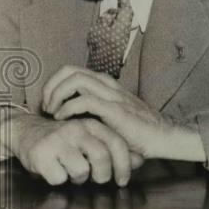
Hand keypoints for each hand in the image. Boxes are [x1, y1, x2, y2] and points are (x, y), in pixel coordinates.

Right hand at [7, 113, 143, 186]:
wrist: (25, 132)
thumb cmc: (63, 140)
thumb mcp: (89, 139)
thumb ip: (113, 149)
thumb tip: (139, 160)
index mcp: (90, 124)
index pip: (117, 144)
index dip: (124, 166)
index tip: (122, 180)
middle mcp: (75, 129)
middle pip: (101, 158)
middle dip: (102, 175)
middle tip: (95, 178)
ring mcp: (57, 140)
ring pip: (81, 171)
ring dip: (77, 178)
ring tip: (70, 170)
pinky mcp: (41, 153)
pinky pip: (59, 178)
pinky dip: (58, 179)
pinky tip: (53, 169)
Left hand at [41, 65, 204, 161]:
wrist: (163, 137)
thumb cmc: (135, 129)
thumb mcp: (109, 114)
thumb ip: (92, 108)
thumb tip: (65, 113)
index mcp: (104, 83)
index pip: (71, 70)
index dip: (54, 83)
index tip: (47, 103)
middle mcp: (107, 84)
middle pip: (69, 71)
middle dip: (51, 87)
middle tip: (46, 107)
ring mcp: (112, 95)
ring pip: (75, 80)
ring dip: (57, 95)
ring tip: (53, 113)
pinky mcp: (115, 109)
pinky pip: (85, 100)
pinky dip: (68, 108)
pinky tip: (63, 119)